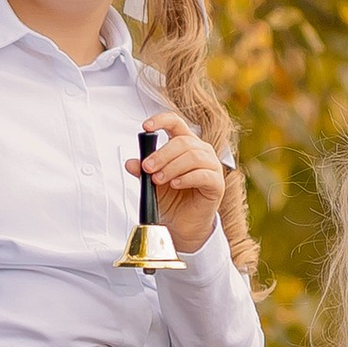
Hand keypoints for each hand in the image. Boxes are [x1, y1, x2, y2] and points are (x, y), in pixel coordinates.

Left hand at [133, 107, 226, 250]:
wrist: (182, 226)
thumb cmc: (172, 201)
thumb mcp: (152, 184)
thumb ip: (143, 172)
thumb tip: (131, 163)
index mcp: (185, 145)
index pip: (176, 123)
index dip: (162, 120)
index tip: (146, 127)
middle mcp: (201, 151)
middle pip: (183, 142)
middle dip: (162, 154)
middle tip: (147, 168)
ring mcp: (211, 167)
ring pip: (194, 156)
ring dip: (172, 167)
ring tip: (158, 180)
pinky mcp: (217, 184)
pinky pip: (203, 174)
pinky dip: (186, 178)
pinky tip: (175, 184)